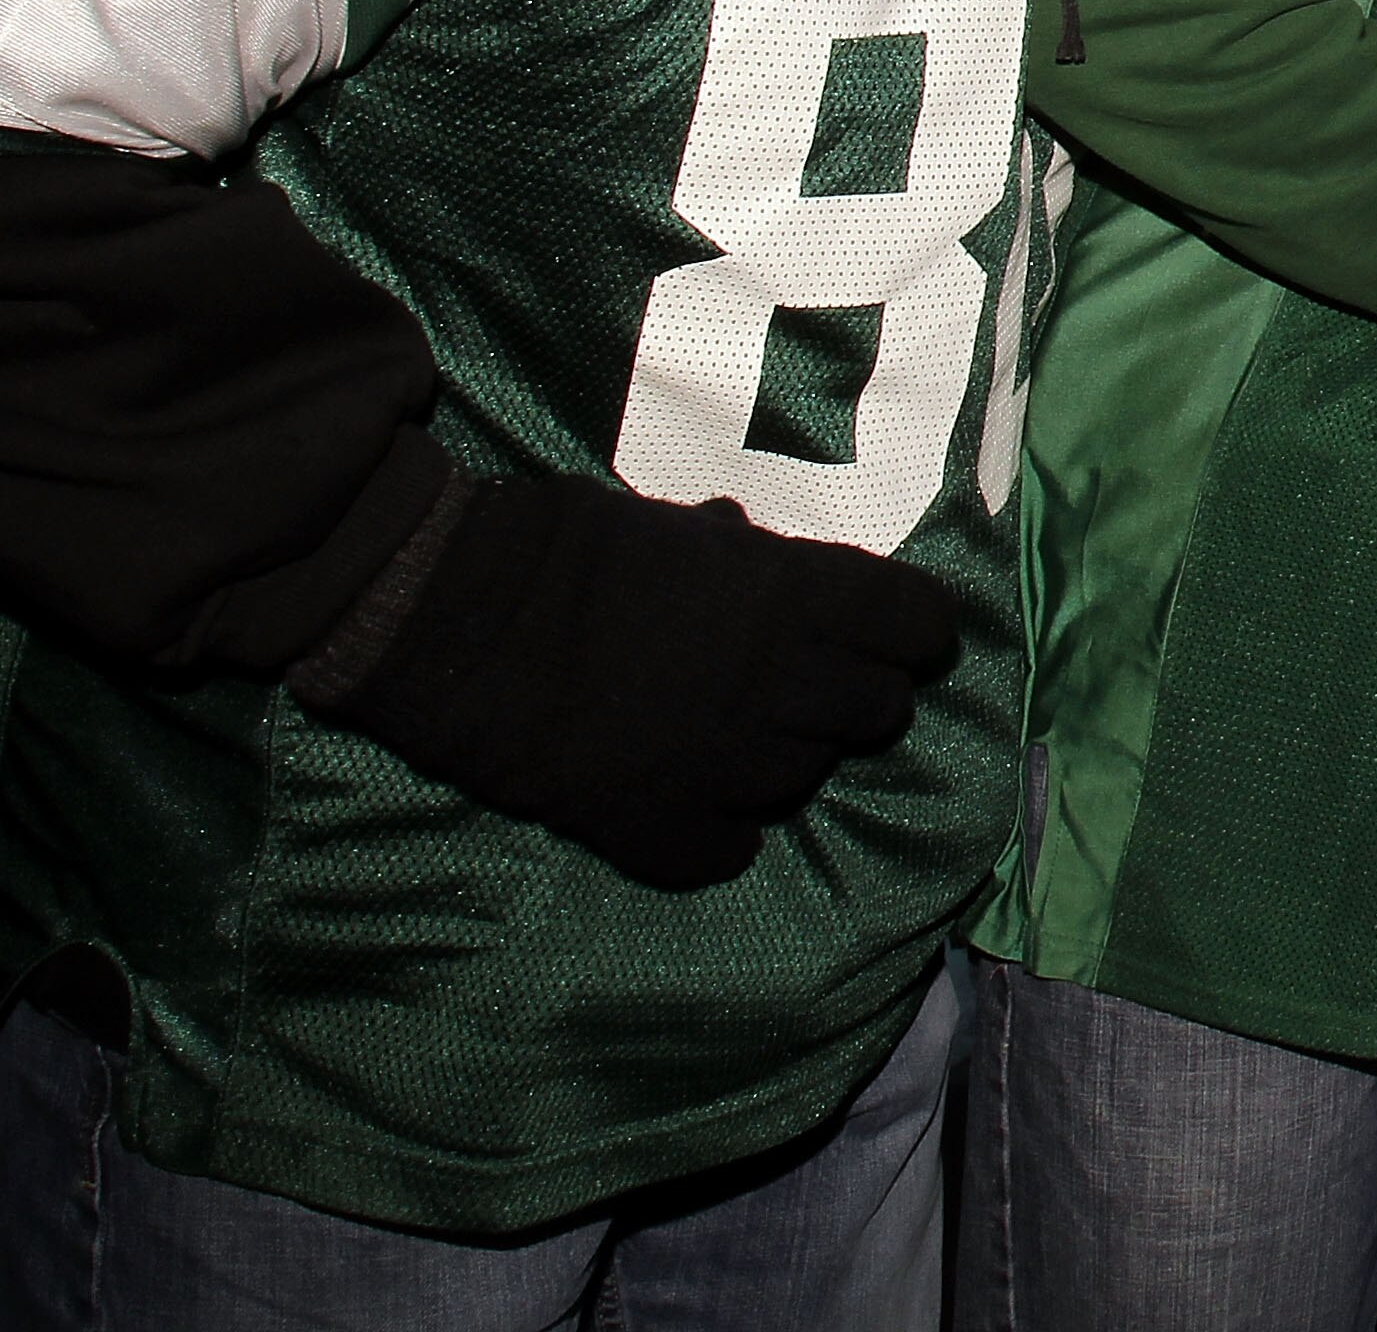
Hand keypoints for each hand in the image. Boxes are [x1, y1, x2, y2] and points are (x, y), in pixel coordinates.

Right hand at [304, 478, 960, 890]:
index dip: (911, 631)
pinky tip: (680, 798)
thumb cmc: (568, 549)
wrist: (456, 617)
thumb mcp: (680, 527)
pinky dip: (713, 831)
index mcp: (797, 599)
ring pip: (805, 780)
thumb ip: (746, 558)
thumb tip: (766, 560)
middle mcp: (782, 686)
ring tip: (722, 732)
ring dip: (780, 759)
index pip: (920, 626)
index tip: (895, 635)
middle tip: (807, 684)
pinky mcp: (659, 827)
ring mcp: (725, 767)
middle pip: (880, 710)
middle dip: (856, 696)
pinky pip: (727, 850)